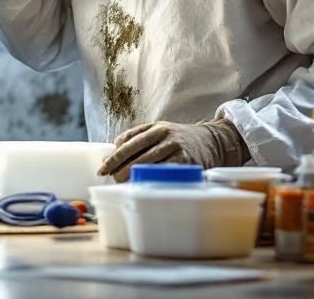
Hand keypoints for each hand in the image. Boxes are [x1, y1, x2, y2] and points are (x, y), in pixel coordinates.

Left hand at [95, 119, 250, 181]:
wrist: (211, 140)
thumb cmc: (178, 137)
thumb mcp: (158, 129)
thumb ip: (136, 136)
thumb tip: (113, 148)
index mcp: (156, 128)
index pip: (129, 143)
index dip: (114, 157)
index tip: (102, 168)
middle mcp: (167, 137)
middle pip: (138, 155)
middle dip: (122, 169)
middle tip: (112, 178)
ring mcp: (178, 150)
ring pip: (150, 166)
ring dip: (134, 176)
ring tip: (123, 183)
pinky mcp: (188, 163)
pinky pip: (166, 174)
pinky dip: (152, 180)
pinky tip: (143, 185)